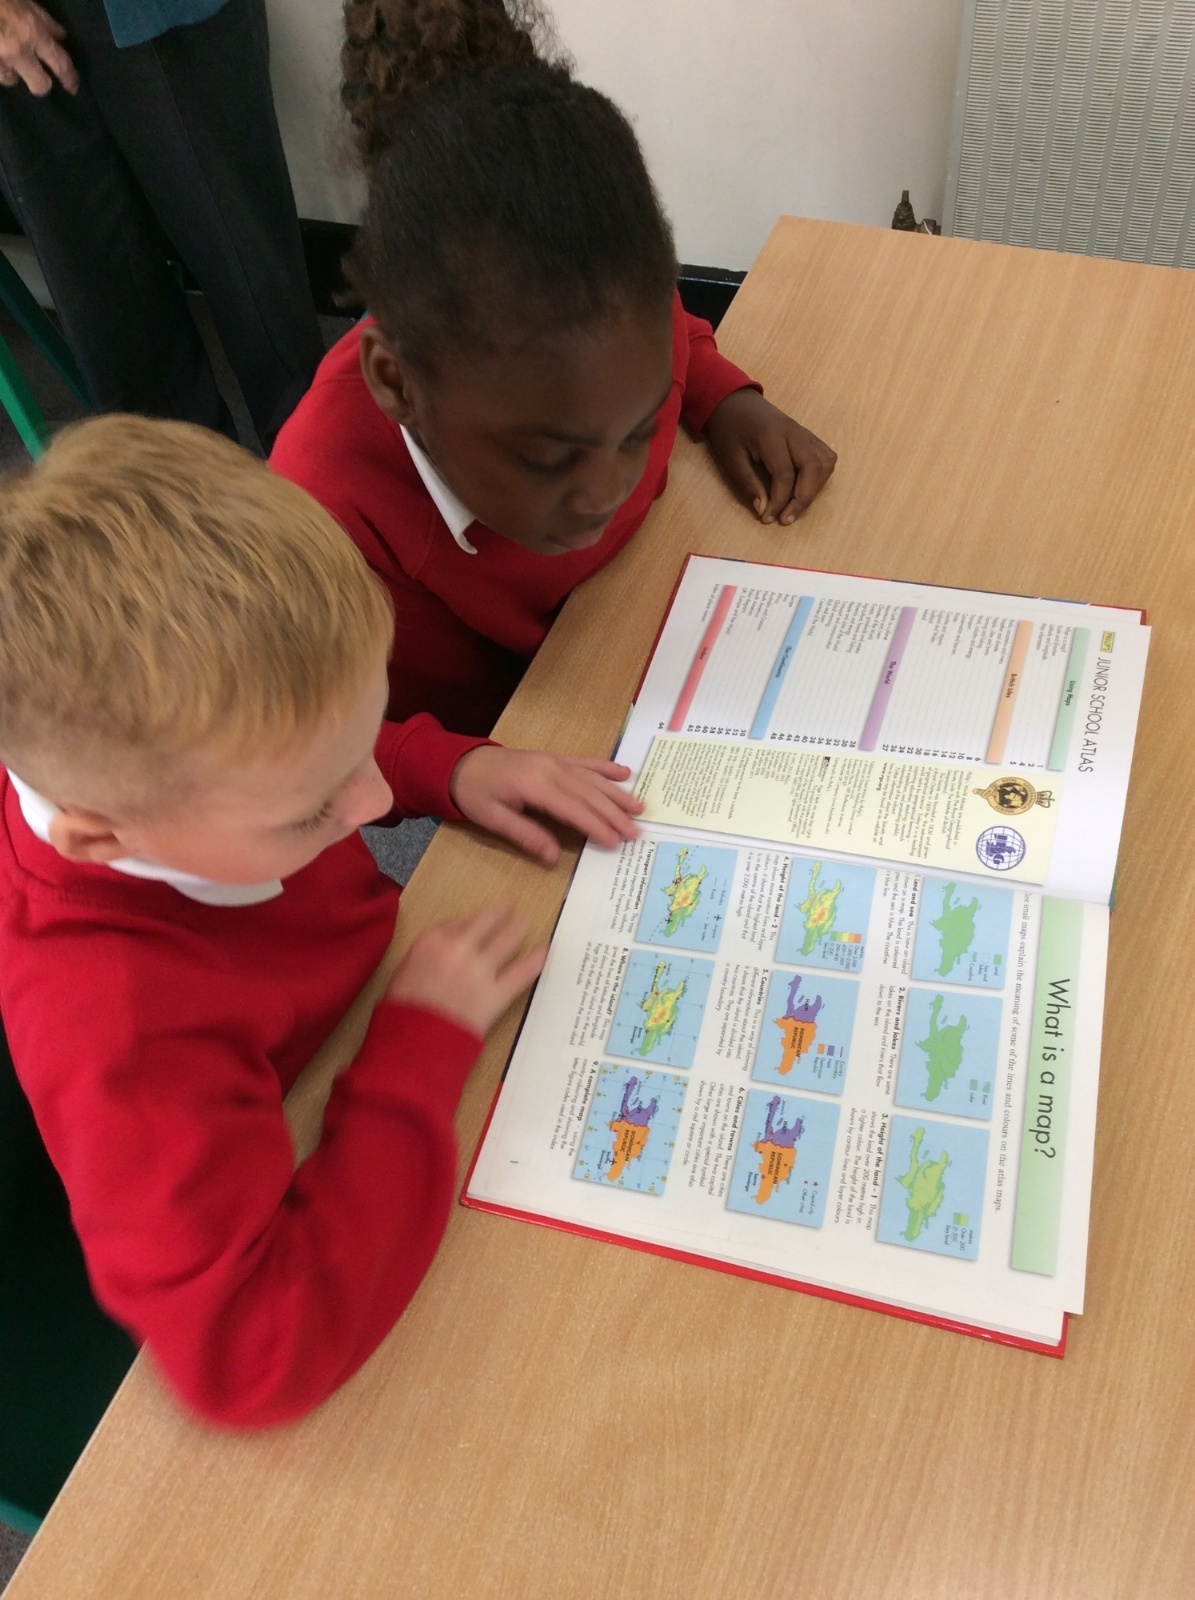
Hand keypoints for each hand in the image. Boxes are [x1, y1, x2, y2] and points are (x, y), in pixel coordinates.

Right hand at [0, 0, 77, 93]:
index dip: (70, 79)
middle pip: (40, 85)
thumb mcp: (22, 0)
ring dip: (10, 71)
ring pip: (11, 80)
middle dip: (40, 82)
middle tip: (35, 74)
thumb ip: (43, 19)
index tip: (73, 88)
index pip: (60, 63)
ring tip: (3, 53)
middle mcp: (17, 51)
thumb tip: (60, 36)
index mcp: (32, 31)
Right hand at [385, 902, 546, 1034]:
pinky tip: (546, 950)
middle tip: (512, 904)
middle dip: (503, 910)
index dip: (472, 923)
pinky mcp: (497, 994)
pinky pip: (523, 971)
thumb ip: (429, 953)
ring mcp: (481, 970)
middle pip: (489, 920)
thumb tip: (448, 947)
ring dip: (520, 927)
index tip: (478, 924)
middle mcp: (460, 948)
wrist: (413, 1043)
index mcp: (433, 941)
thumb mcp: (404, 970)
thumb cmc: (402, 1010)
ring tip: (528, 921)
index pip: (459, 922)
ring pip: (509, 939)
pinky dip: (537, 959)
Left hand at [449, 746, 642, 865]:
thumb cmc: (476, 794)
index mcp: (535, 786)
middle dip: (614, 814)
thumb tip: (553, 858)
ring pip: (593, 778)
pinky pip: (585, 762)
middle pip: (589, 794)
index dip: (596, 826)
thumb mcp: (493, 819)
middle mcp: (551, 770)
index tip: (615, 841)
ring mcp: (555, 761)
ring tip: (640, 808)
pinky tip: (625, 773)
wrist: (461, 763)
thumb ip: (526, 835)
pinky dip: (606, 767)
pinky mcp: (555, 758)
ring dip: (617, 793)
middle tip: (636, 832)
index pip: (573, 809)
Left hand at [704, 388, 835, 524]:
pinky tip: (804, 488)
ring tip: (795, 506)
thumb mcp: (729, 457)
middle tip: (786, 518)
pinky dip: (820, 476)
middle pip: (814, 467)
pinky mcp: (807, 436)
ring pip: (825, 462)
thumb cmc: (728, 428)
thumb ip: (747, 483)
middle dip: (804, 498)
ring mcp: (804, 432)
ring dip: (815, 488)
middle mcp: (794, 432)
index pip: (785, 474)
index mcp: (771, 435)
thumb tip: (763, 510)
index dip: (779, 501)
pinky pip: (825, 457)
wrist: (733, 400)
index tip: (768, 519)